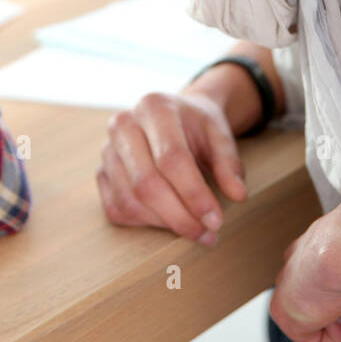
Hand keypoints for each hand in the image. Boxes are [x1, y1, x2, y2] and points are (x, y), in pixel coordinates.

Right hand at [96, 91, 248, 244]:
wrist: (175, 116)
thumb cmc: (197, 126)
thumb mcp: (220, 135)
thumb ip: (229, 163)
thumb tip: (238, 195)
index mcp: (155, 107)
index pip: (171, 158)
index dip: (194, 194)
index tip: (215, 220)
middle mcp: (124, 124)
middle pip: (147, 183)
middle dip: (180, 216)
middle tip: (207, 234)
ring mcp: (107, 149)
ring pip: (130, 200)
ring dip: (164, 224)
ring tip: (194, 230)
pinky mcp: (101, 172)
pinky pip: (117, 209)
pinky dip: (145, 223)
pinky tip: (169, 221)